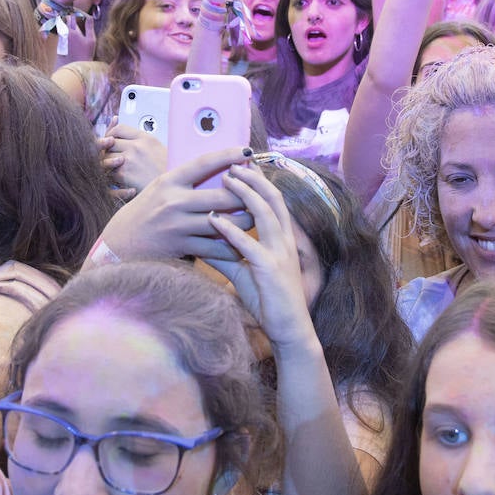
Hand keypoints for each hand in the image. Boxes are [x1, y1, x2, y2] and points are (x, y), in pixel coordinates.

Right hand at [97, 147, 255, 262]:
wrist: (117, 246)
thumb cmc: (142, 214)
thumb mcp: (158, 190)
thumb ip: (183, 182)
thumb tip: (216, 170)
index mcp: (169, 181)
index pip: (204, 163)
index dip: (228, 155)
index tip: (247, 151)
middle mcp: (174, 201)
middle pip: (223, 195)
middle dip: (246, 196)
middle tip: (260, 194)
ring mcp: (178, 225)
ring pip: (224, 222)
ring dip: (244, 223)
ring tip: (256, 220)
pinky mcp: (181, 247)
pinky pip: (215, 248)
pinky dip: (231, 248)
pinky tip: (241, 246)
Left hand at [98, 121, 167, 193]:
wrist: (173, 191)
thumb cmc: (167, 173)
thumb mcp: (157, 150)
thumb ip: (139, 140)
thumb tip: (118, 126)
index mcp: (146, 138)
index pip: (119, 129)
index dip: (111, 135)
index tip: (112, 142)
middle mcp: (137, 146)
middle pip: (110, 142)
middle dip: (108, 150)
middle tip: (113, 159)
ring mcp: (129, 159)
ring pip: (106, 157)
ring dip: (108, 164)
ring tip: (118, 171)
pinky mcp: (124, 174)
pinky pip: (109, 172)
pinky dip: (112, 177)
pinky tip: (122, 181)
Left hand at [206, 164, 316, 350]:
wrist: (288, 330)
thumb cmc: (269, 302)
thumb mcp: (245, 273)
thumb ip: (228, 256)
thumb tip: (205, 242)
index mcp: (284, 240)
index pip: (274, 202)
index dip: (261, 182)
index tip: (244, 167)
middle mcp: (285, 242)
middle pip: (272, 200)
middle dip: (253, 179)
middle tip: (233, 164)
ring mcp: (280, 254)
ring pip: (264, 214)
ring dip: (244, 194)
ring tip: (227, 180)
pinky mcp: (270, 269)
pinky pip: (248, 244)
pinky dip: (229, 230)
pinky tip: (213, 219)